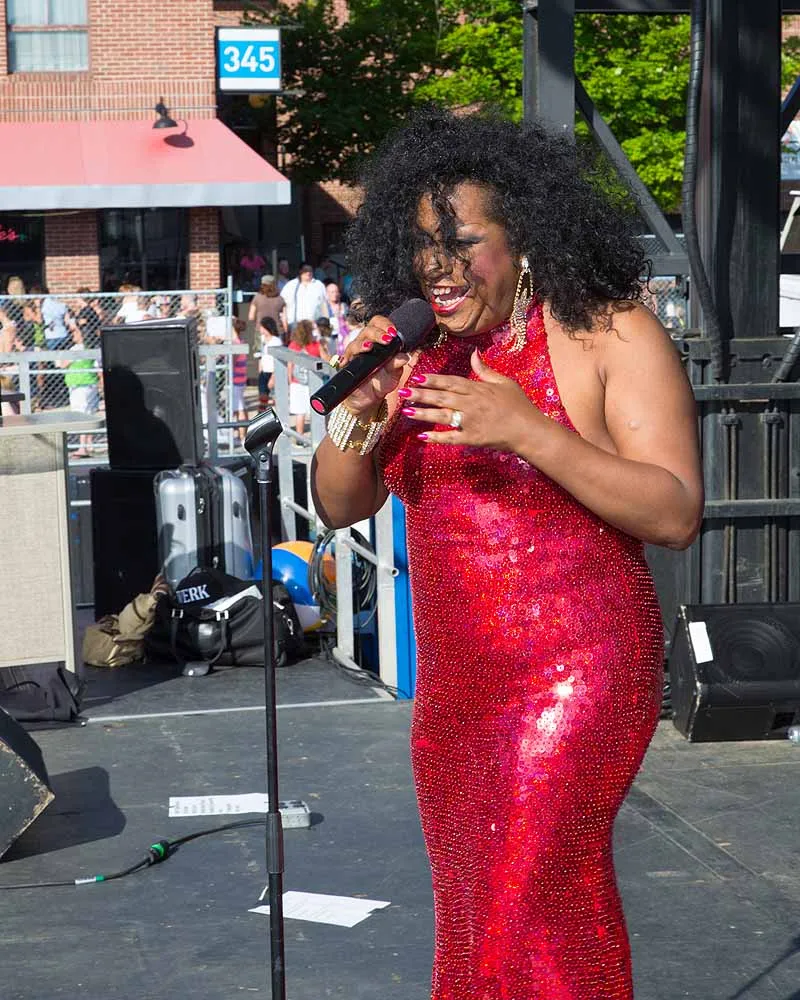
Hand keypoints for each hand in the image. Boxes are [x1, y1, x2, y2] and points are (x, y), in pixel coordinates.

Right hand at [334, 316, 409, 416]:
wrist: (370, 398)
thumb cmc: (382, 382)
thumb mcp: (393, 374)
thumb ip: (397, 364)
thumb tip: (405, 356)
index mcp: (378, 342)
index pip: (378, 324)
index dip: (385, 324)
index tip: (393, 332)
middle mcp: (364, 344)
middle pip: (367, 331)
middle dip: (377, 333)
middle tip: (387, 339)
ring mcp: (354, 355)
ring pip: (354, 344)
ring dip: (362, 344)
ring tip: (369, 347)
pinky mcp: (346, 367)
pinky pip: (344, 360)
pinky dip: (345, 359)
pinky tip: (347, 361)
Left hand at [398, 350, 543, 450]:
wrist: (529, 430)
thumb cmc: (520, 405)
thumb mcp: (504, 382)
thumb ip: (485, 370)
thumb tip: (474, 353)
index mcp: (478, 389)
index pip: (451, 382)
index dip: (432, 379)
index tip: (416, 376)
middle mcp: (471, 403)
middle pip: (442, 397)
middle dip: (421, 394)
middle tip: (402, 392)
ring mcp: (470, 421)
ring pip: (442, 416)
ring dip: (423, 413)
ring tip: (406, 411)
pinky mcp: (472, 438)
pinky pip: (451, 438)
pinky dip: (436, 437)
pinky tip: (422, 436)